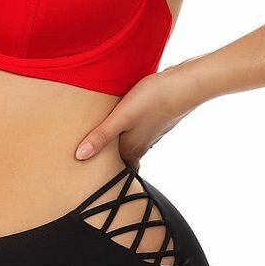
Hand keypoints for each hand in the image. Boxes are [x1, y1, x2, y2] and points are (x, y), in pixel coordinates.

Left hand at [74, 63, 204, 169]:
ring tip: (107, 143)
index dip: (109, 175)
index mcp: (132, 148)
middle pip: (126, 158)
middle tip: (96, 163)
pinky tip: (127, 121)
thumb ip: (101, 136)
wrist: (185, 86)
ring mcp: (153, 132)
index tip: (96, 180)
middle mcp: (143, 144)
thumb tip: (79, 156)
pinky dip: (132, 130)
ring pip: (134, 143)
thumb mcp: (120, 118)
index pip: (120, 170)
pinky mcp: (158, 118)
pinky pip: (142, 130)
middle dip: (114, 161)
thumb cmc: (152, 100)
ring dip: (122, 145)